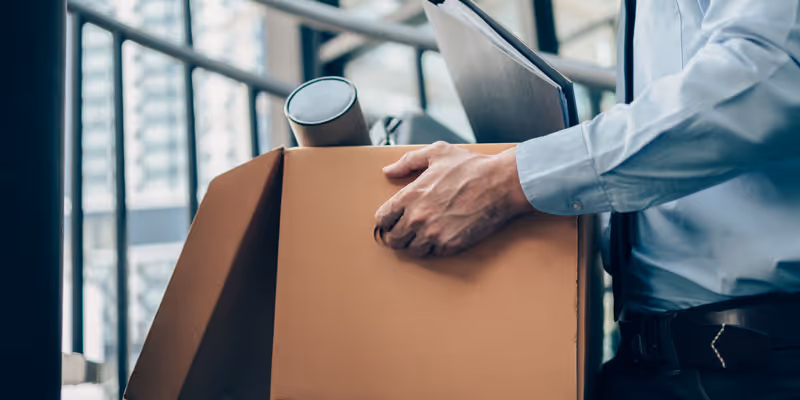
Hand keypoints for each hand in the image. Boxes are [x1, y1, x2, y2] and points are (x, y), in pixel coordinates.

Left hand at [374, 141, 534, 257]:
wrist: (502, 183)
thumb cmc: (472, 167)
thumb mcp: (437, 153)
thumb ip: (408, 162)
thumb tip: (388, 171)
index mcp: (410, 195)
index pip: (382, 219)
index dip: (387, 220)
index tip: (394, 220)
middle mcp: (417, 217)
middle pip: (393, 239)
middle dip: (398, 235)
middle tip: (408, 230)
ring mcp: (433, 233)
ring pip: (410, 251)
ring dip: (415, 244)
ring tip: (424, 235)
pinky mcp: (450, 245)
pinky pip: (431, 255)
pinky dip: (433, 249)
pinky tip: (440, 237)